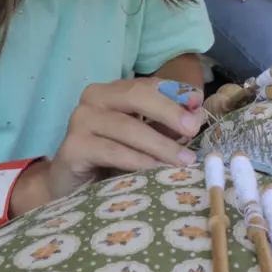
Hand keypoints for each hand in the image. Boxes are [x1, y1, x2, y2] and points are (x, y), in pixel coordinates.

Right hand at [40, 79, 204, 202]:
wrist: (71, 187)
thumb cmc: (111, 159)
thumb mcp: (145, 138)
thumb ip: (168, 125)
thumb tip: (197, 114)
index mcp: (113, 90)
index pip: (149, 84)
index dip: (176, 94)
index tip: (200, 105)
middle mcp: (94, 98)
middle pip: (136, 96)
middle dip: (168, 111)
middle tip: (193, 129)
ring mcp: (80, 120)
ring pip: (127, 127)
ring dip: (159, 144)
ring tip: (183, 160)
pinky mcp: (73, 147)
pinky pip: (111, 151)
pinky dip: (137, 160)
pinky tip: (156, 169)